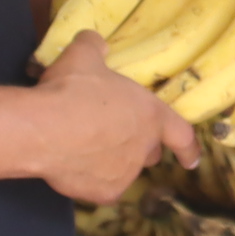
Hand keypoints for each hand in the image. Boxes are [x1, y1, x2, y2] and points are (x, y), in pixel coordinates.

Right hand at [34, 31, 199, 202]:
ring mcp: (125, 174)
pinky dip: (89, 179)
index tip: (191, 160)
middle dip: (137, 146)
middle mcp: (144, 148)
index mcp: (150, 115)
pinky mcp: (104, 193)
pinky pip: (99, 187)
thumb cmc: (71, 88)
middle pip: (149, 153)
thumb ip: (94, 46)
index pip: (181, 134)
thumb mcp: (82, 56)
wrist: (42, 128)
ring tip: (83, 148)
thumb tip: (94, 42)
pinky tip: (71, 165)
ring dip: (111, 162)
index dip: (188, 147)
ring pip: (123, 171)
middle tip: (112, 135)